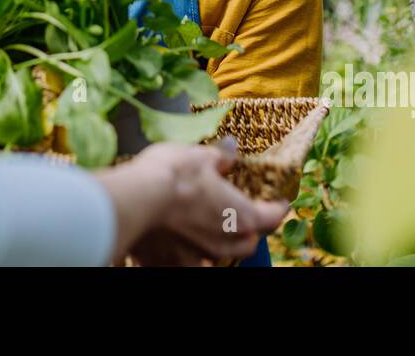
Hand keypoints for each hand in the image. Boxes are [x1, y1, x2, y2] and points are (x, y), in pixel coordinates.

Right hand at [95, 142, 287, 264]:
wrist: (134, 199)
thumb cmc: (174, 175)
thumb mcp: (201, 156)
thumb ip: (220, 158)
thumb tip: (231, 150)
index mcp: (241, 217)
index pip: (272, 217)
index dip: (278, 207)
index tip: (279, 200)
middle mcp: (223, 243)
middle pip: (247, 244)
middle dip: (249, 232)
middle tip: (244, 216)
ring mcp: (196, 258)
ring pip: (218, 258)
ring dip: (219, 246)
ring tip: (209, 232)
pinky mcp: (169, 264)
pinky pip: (187, 263)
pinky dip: (188, 255)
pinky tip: (179, 243)